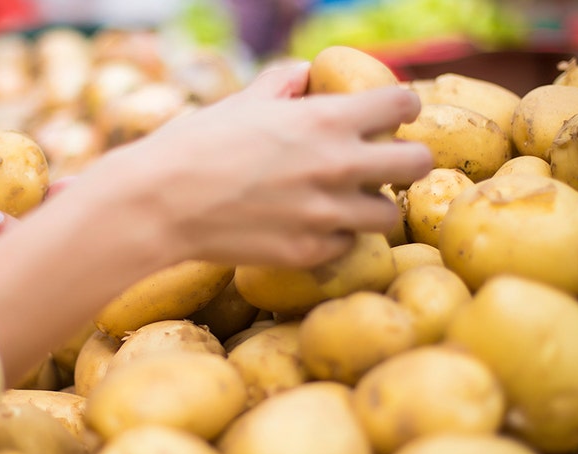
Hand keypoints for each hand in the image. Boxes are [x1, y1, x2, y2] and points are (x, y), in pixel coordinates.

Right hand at [64, 62, 432, 268]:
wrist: (160, 203)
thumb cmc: (196, 144)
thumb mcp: (242, 102)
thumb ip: (283, 83)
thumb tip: (304, 76)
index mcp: (326, 119)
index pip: (403, 104)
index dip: (401, 107)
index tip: (391, 116)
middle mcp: (338, 166)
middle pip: (417, 164)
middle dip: (406, 161)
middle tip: (383, 164)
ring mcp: (327, 214)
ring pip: (389, 214)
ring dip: (372, 205)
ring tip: (345, 201)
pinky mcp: (310, 252)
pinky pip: (347, 243)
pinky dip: (335, 235)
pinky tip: (309, 226)